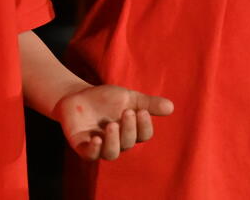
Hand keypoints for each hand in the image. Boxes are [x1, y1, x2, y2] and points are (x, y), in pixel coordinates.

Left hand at [54, 84, 174, 160]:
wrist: (78, 95)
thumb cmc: (106, 99)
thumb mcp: (129, 98)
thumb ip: (148, 103)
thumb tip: (171, 107)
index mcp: (130, 131)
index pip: (143, 135)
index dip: (145, 126)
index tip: (142, 111)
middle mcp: (117, 142)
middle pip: (129, 143)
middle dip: (130, 128)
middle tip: (127, 112)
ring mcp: (100, 146)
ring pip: (111, 154)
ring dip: (114, 140)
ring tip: (112, 125)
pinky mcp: (82, 146)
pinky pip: (90, 155)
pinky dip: (94, 149)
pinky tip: (97, 138)